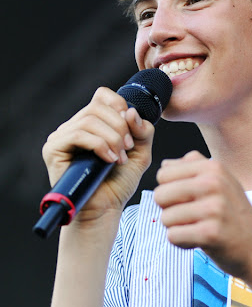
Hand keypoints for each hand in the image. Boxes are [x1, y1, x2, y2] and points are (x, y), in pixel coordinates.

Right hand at [42, 86, 154, 222]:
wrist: (104, 210)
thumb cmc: (118, 184)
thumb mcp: (140, 154)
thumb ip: (142, 131)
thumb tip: (130, 111)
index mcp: (93, 123)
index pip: (102, 96)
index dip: (119, 105)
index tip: (131, 128)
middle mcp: (74, 126)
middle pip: (98, 107)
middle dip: (119, 127)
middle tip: (127, 149)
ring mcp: (61, 137)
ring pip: (89, 120)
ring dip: (111, 138)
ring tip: (119, 158)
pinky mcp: (53, 149)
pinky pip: (77, 134)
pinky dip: (99, 145)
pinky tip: (109, 159)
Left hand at [154, 151, 251, 277]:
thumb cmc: (234, 214)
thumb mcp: (221, 181)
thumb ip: (193, 168)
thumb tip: (164, 165)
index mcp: (213, 167)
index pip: (163, 174)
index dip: (169, 190)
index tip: (187, 200)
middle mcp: (214, 184)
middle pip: (160, 195)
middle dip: (169, 210)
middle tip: (191, 217)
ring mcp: (214, 208)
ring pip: (165, 218)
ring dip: (177, 228)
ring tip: (199, 228)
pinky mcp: (210, 233)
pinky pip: (173, 236)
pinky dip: (182, 242)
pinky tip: (200, 241)